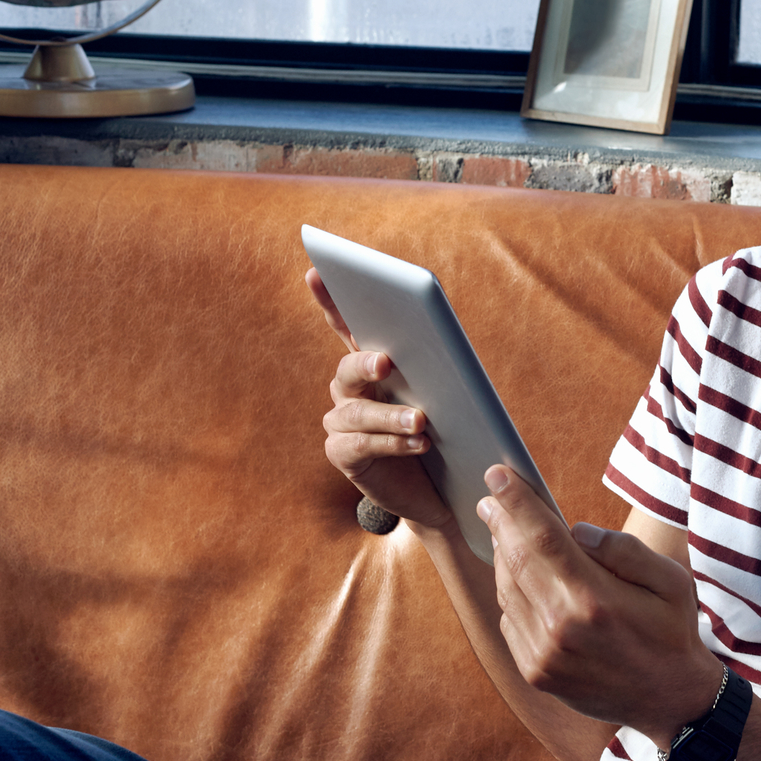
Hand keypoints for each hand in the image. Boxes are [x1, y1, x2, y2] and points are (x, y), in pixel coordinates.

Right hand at [308, 268, 453, 531]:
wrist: (439, 489)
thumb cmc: (442, 432)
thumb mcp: (442, 394)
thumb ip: (432, 365)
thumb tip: (438, 336)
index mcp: (370, 363)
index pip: (346, 326)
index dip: (330, 300)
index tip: (318, 271)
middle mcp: (349, 389)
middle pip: (348, 369)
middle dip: (364, 363)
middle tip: (386, 363)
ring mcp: (341, 422)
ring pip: (358, 412)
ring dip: (391, 416)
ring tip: (421, 422)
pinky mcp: (343, 454)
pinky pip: (361, 445)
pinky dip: (392, 443)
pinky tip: (418, 443)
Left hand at [476, 464, 722, 745]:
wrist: (670, 701)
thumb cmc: (672, 631)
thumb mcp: (671, 580)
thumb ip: (623, 549)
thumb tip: (576, 530)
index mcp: (595, 600)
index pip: (542, 537)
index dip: (516, 502)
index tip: (497, 474)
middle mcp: (561, 629)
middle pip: (515, 559)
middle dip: (501, 522)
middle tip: (491, 498)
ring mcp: (544, 655)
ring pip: (507, 589)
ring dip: (503, 555)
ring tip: (506, 531)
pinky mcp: (535, 672)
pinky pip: (511, 619)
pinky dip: (511, 591)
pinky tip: (522, 575)